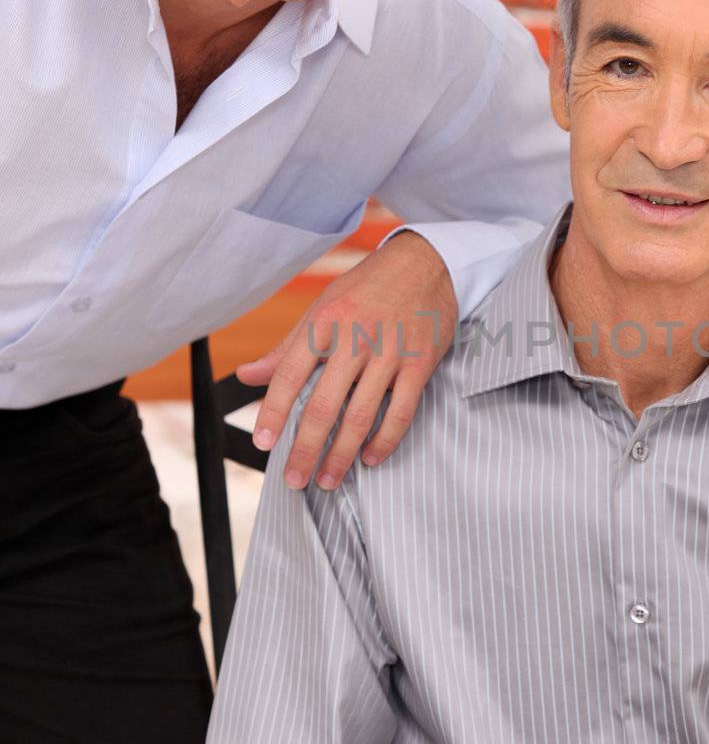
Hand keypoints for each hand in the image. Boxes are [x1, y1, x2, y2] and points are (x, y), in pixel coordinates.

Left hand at [236, 231, 457, 486]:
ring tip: (327, 479)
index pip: (290, 375)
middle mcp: (355, 338)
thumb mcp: (322, 307)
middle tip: (294, 479)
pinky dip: (385, 440)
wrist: (425, 264)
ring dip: (341, 455)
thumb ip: (286, 347)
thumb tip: (247, 376)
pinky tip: (370, 458)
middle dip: (305, 448)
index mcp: (325, 323)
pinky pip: (401, 411)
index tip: (262, 442)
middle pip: (324, 405)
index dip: (273, 412)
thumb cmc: (367, 288)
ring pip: (361, 415)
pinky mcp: (420, 363)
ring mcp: (390, 353)